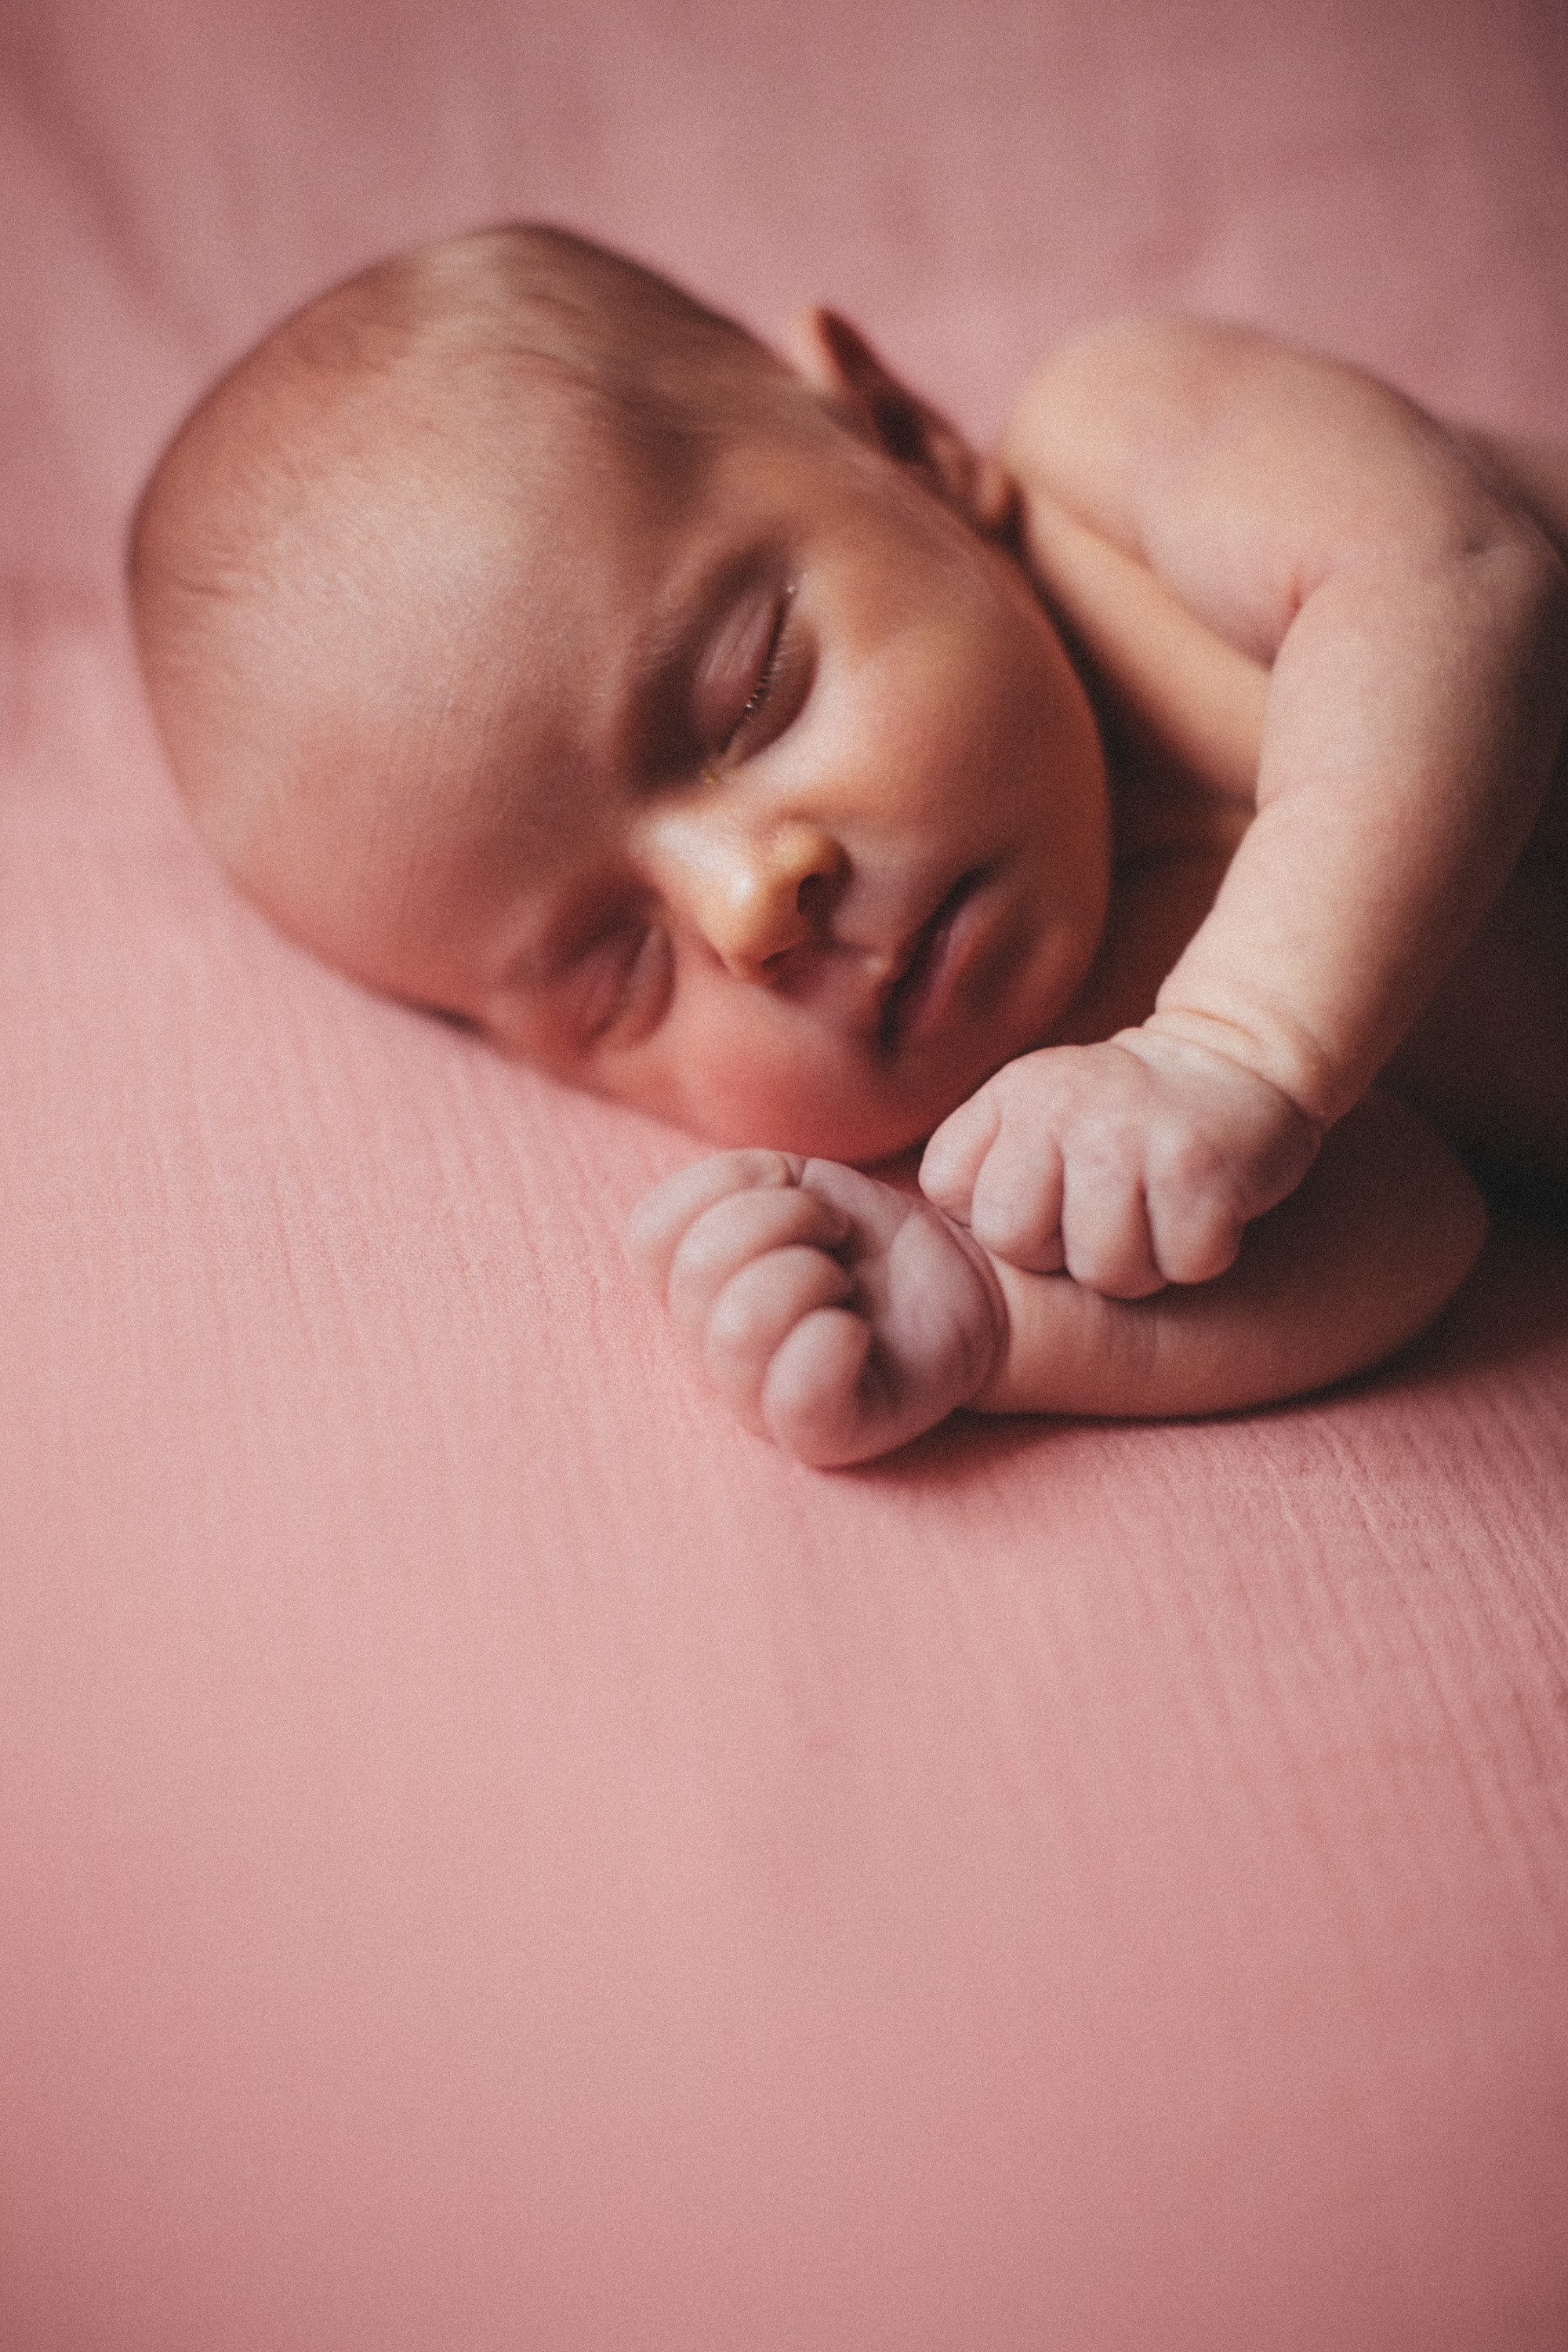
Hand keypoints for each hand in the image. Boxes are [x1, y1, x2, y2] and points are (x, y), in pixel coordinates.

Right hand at [627, 1151, 1005, 1465]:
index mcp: (687, 1290)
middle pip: (697, 1269)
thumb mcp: (795, 1184)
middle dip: (784, 1219)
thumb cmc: (865, 1238)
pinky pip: (797, 1398)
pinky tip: (858, 1331)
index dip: (727, 1186)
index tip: (791, 1193)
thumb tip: (751, 1182)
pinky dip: (833, 1343)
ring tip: (848, 1284)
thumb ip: (737, 1180)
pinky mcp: (824, 1436)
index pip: (651, 1234)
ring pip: (739, 1326)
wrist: (961, 1285)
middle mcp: (709, 1354)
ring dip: (812, 1273)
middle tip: (835, 1237)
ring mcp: (760, 1403)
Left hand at [920, 1030, 1321, 1297]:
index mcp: (1011, 1096)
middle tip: (1107, 1210)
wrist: (1236, 1059)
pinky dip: (1201, 1254)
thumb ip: (980, 1164)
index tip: (1048, 1189)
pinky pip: (1183, 1264)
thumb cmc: (1123, 1118)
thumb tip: (921, 1255)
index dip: (1001, 1215)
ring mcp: (1129, 1134)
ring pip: (1105, 1269)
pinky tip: (1202, 1207)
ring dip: (1142, 1262)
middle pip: (1016, 1243)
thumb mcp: (1035, 1112)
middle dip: (1064, 1253)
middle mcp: (1059, 1106)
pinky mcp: (1199, 1167)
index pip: (949, 1192)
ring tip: (1157, 1210)